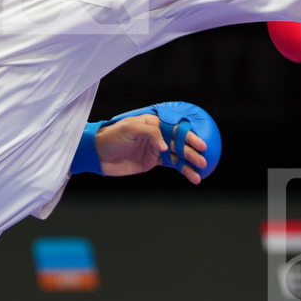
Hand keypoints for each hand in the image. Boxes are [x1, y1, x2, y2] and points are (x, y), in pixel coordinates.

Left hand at [94, 114, 208, 182]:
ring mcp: (156, 149)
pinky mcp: (152, 162)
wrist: (97, 154)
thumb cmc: (112, 136)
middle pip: (180, 143)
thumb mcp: (130, 128)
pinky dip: (183, 171)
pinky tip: (193, 177)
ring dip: (190, 164)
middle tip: (203, 160)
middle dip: (192, 152)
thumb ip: (150, 134)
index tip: (200, 144)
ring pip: (178, 156)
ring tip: (200, 172)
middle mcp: (158, 135)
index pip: (176, 128)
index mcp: (154, 123)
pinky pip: (172, 166)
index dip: (189, 135)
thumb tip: (165, 147)